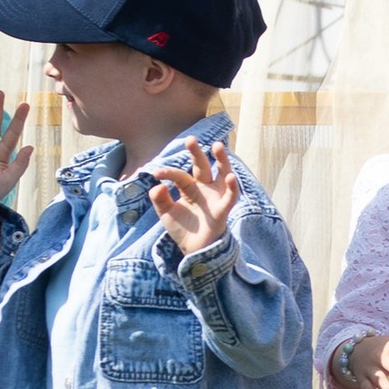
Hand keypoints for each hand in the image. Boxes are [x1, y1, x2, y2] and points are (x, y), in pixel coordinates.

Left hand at [143, 135, 239, 256]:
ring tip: (218, 146)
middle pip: (202, 167)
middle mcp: (205, 188)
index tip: (156, 173)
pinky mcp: (222, 210)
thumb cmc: (183, 228)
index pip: (180, 175)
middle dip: (197, 153)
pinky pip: (230, 197)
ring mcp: (215, 197)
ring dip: (221, 161)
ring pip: (222, 174)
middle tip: (191, 139)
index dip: (169, 173)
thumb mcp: (166, 213)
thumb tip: (157, 186)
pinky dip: (232, 188)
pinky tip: (231, 177)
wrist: (194, 250)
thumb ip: (159, 199)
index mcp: (190, 187)